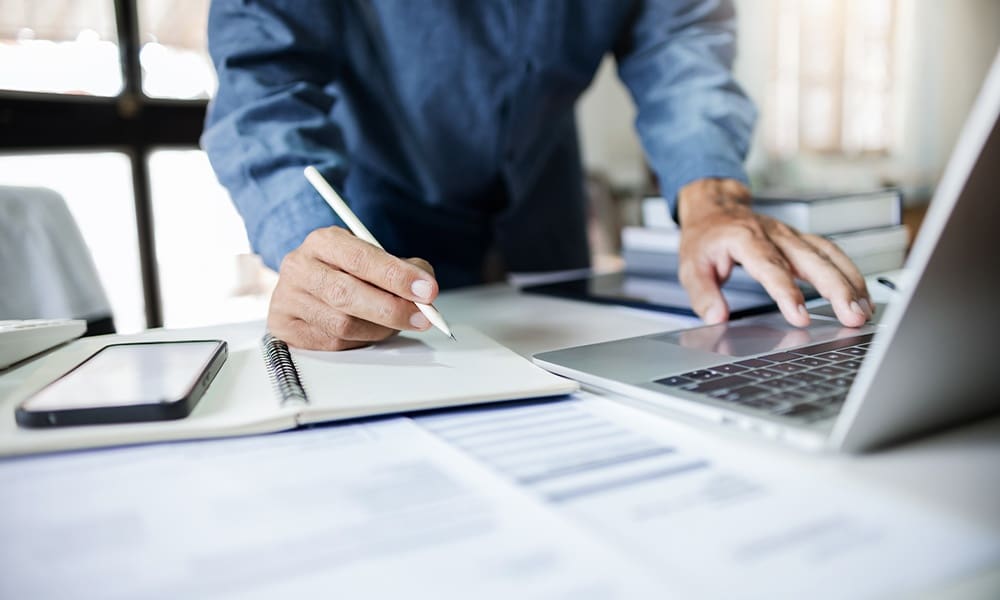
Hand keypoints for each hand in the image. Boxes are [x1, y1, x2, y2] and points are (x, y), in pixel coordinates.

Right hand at [267, 226, 438, 349]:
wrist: (307, 285)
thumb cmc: (347, 271)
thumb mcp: (375, 258)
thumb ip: (404, 269)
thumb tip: (426, 292)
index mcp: (323, 241)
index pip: (361, 259)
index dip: (397, 277)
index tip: (427, 291)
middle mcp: (300, 267)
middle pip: (347, 294)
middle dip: (392, 309)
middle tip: (422, 317)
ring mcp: (288, 298)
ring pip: (341, 325)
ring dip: (379, 329)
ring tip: (396, 324)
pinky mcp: (284, 327)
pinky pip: (331, 343)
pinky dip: (359, 341)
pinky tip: (369, 332)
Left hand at [677, 178, 872, 327]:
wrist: (714, 207)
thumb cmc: (705, 237)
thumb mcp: (691, 266)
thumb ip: (703, 293)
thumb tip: (716, 317)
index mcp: (744, 238)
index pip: (771, 267)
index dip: (787, 292)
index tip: (800, 316)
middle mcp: (774, 234)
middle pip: (811, 260)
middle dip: (835, 289)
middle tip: (852, 316)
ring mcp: (791, 235)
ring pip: (828, 255)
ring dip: (850, 282)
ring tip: (864, 311)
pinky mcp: (801, 240)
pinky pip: (831, 254)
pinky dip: (849, 273)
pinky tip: (861, 295)